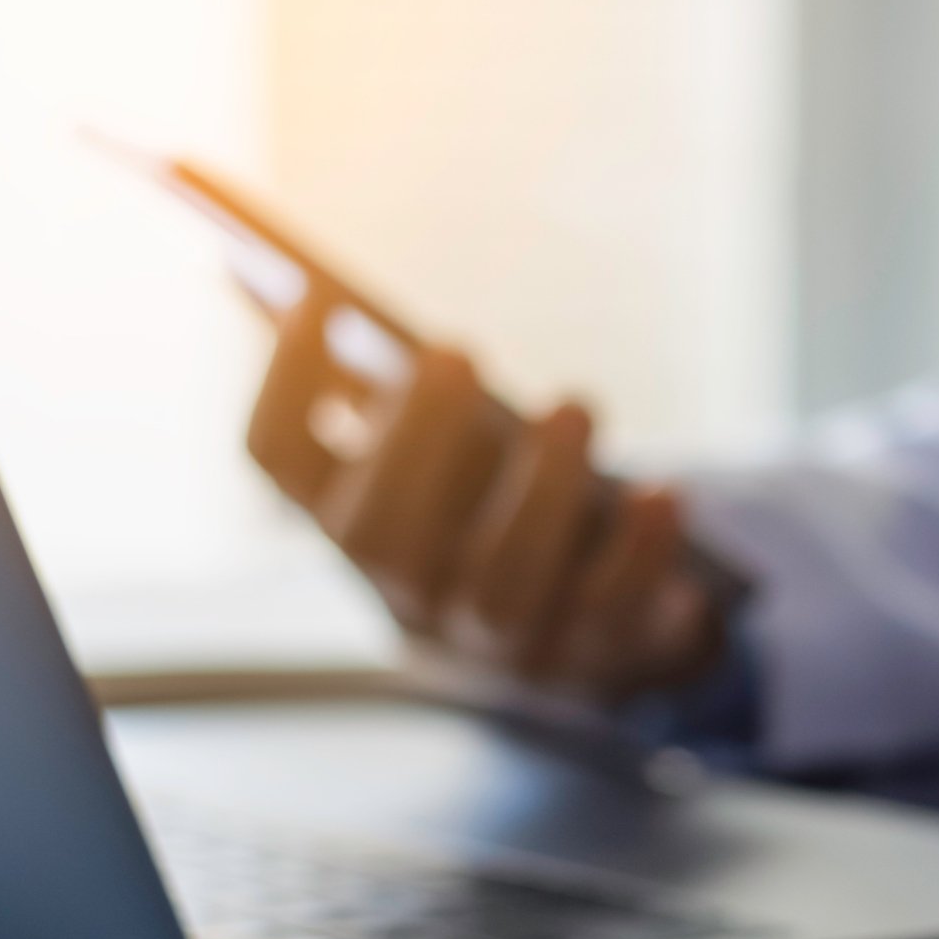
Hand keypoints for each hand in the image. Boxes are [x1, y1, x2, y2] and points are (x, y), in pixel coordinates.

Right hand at [247, 288, 727, 704]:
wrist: (581, 647)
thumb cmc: (498, 513)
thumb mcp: (442, 454)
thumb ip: (384, 386)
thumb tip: (292, 280)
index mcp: (351, 525)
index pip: (276, 462)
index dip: (284, 384)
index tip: (318, 299)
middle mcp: (407, 594)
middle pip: (380, 535)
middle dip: (413, 443)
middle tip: (453, 354)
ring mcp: (495, 641)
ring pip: (498, 586)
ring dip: (538, 493)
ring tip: (573, 407)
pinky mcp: (586, 659)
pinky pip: (608, 616)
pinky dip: (638, 555)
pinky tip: (662, 494)